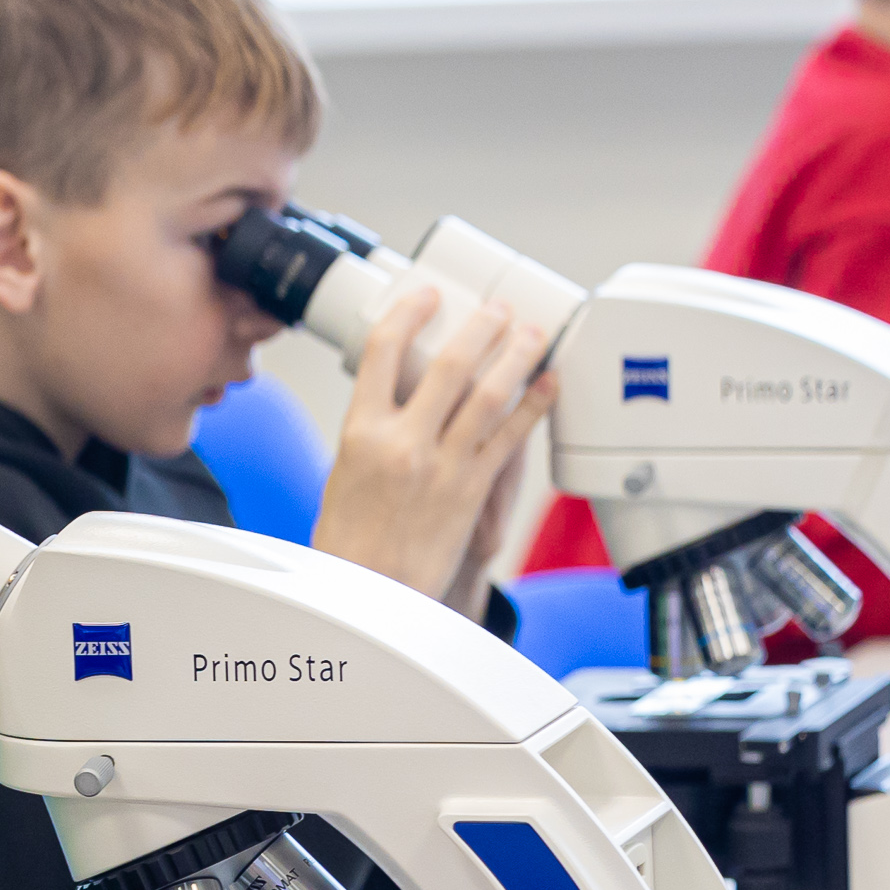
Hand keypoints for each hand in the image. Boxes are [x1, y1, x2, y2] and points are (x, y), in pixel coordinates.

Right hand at [311, 286, 559, 610]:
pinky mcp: (473, 489)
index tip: (427, 297)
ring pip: (491, 393)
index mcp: (360, 431)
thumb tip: (401, 394)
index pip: (382, 351)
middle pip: (451, 363)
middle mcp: (403, 442)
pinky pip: (512, 436)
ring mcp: (443, 465)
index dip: (409, 313)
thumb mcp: (343, 471)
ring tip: (531, 334)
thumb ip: (373, 429)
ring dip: (517, 354)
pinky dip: (534, 404)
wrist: (370, 593)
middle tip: (498, 309)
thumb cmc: (349, 540)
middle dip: (482, 325)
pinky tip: (547, 384)